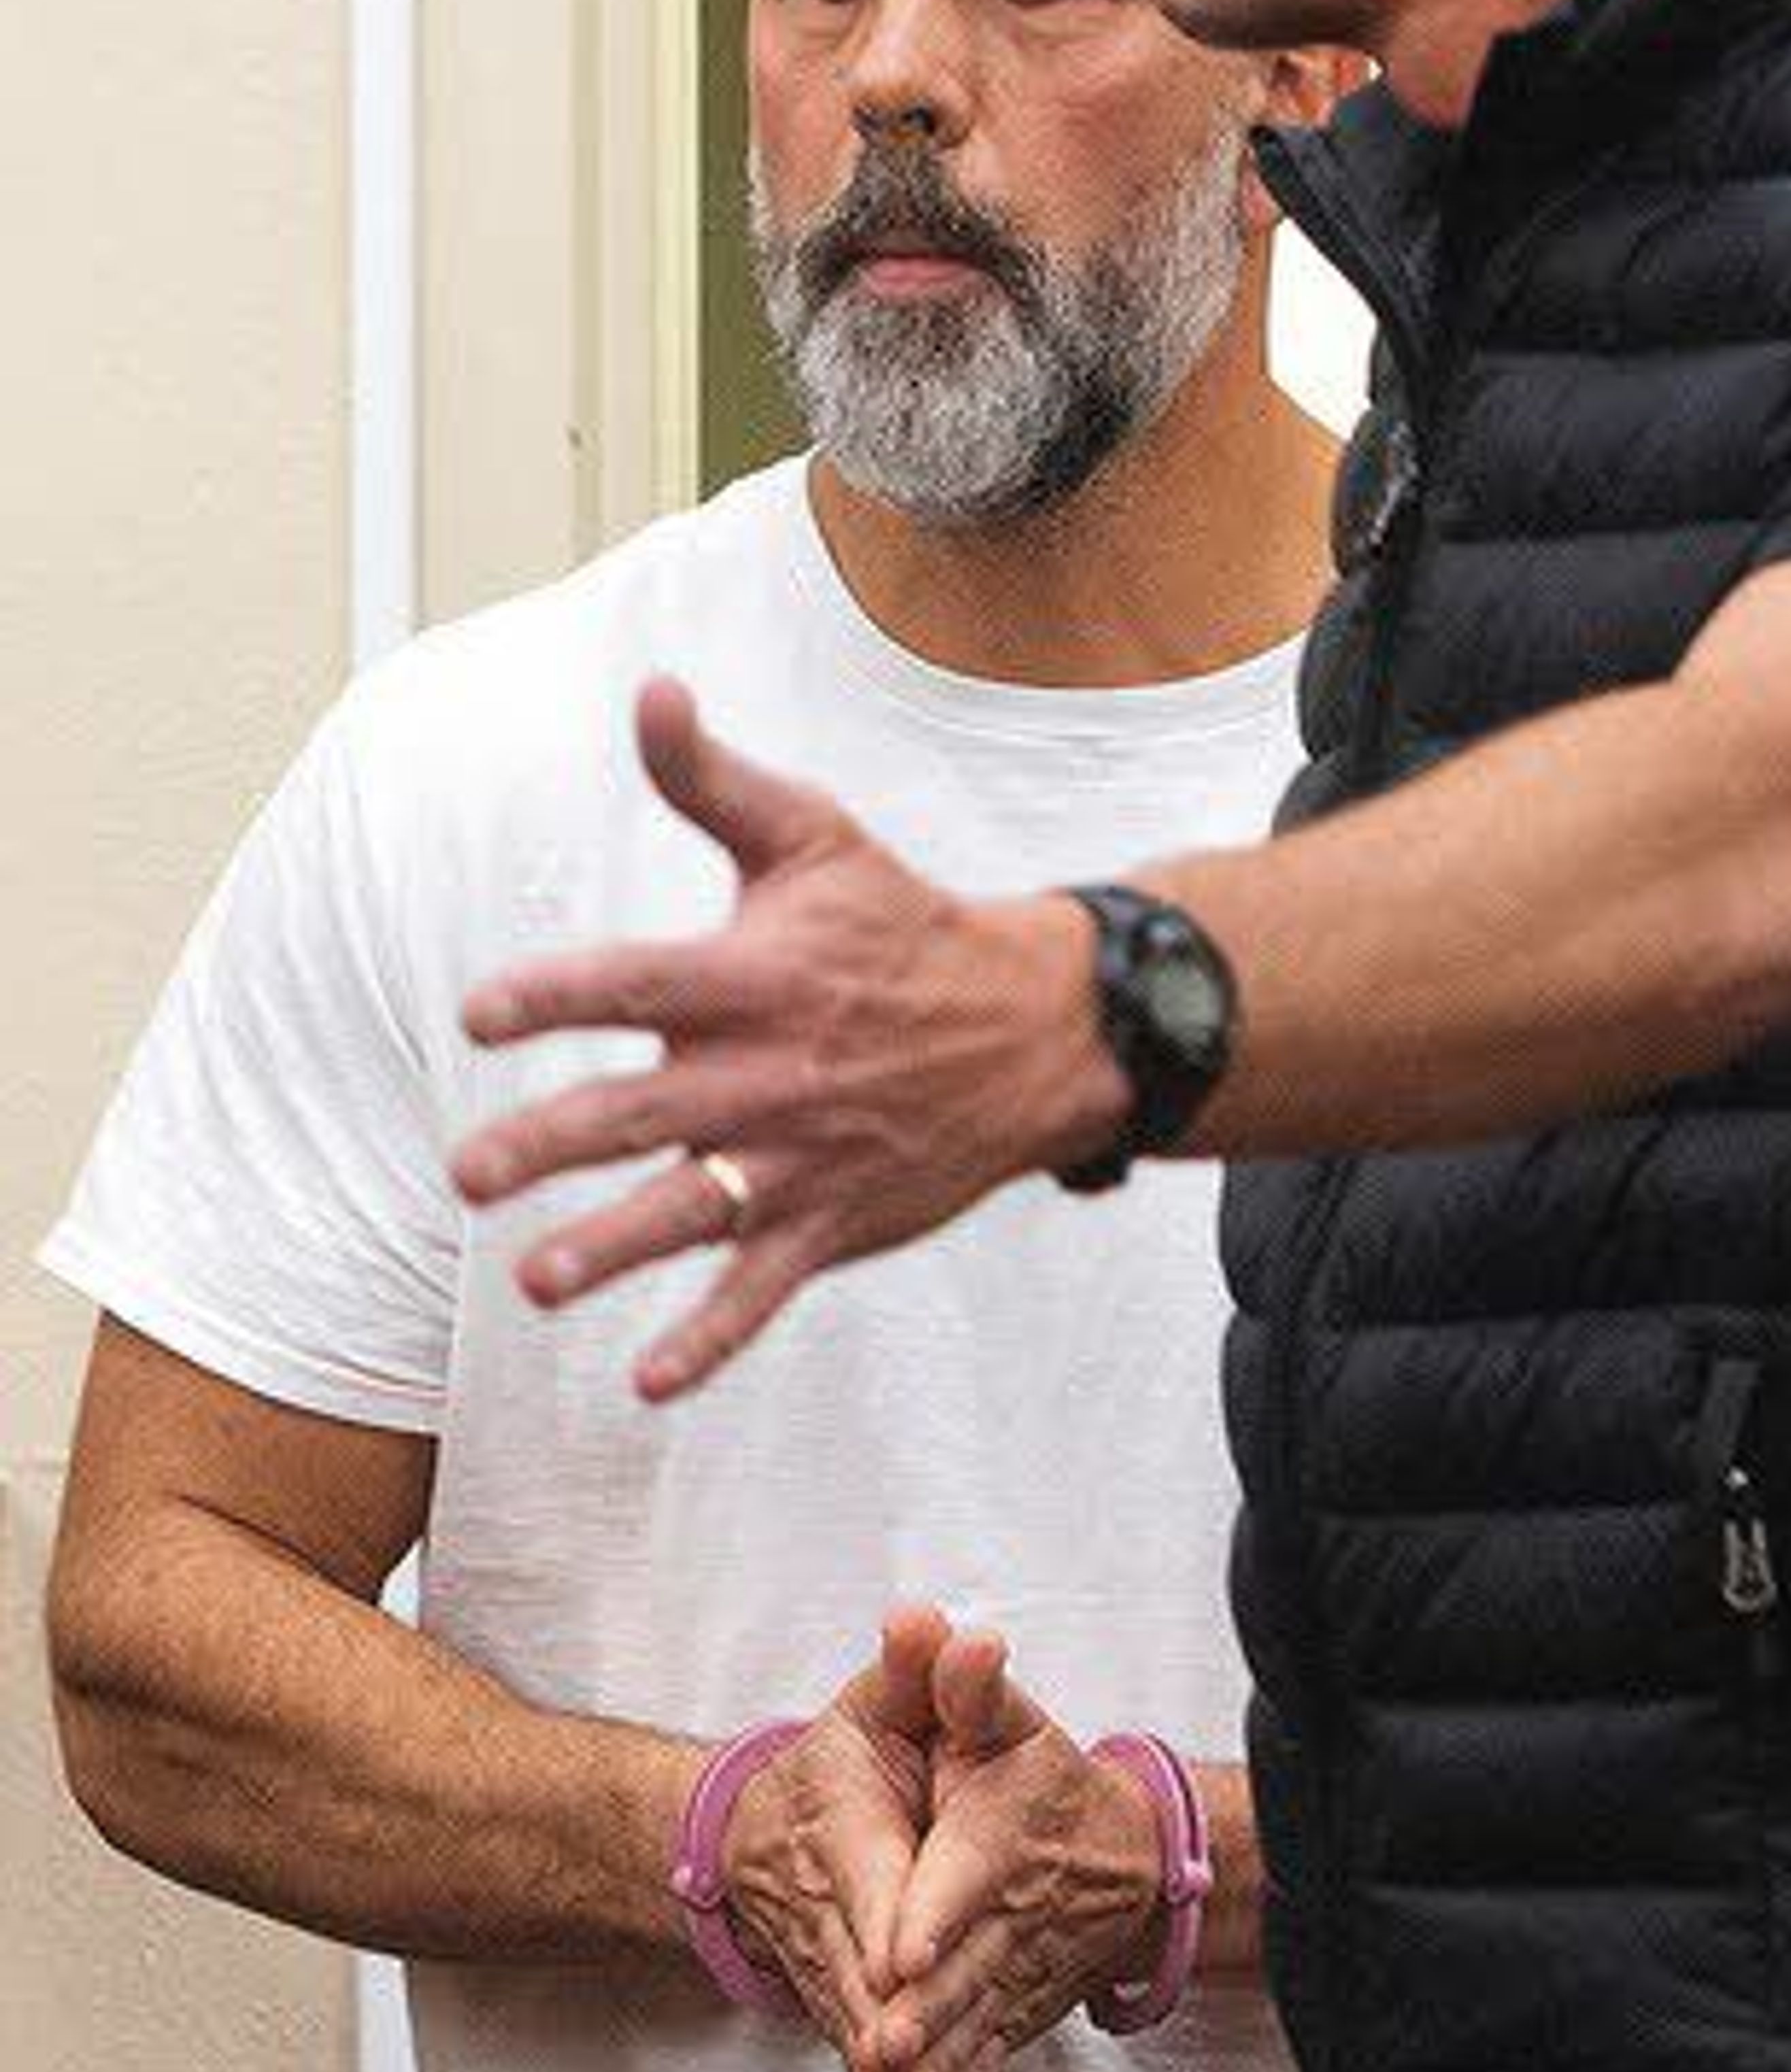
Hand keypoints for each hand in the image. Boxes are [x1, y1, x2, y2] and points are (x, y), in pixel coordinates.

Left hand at [449, 679, 1121, 1395]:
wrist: (1041, 1028)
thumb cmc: (900, 924)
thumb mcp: (815, 836)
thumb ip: (712, 779)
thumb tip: (649, 689)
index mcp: (757, 974)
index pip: (639, 983)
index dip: (558, 992)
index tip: (478, 1011)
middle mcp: (772, 1071)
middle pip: (644, 1111)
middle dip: (551, 1144)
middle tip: (468, 1172)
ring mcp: (805, 1157)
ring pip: (693, 1213)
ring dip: (612, 1250)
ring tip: (535, 1280)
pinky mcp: (834, 1222)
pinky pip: (764, 1291)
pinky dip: (712, 1340)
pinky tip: (649, 1381)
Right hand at [712, 1607, 944, 2071]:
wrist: (751, 1833)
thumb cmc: (836, 1760)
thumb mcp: (877, 1702)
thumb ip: (913, 1669)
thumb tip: (926, 1619)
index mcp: (840, 1823)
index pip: (863, 1872)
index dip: (885, 1912)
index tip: (904, 1956)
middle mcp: (826, 1901)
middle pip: (855, 1960)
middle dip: (883, 2009)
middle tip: (907, 2060)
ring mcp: (824, 1958)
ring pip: (853, 2015)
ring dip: (881, 2063)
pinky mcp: (834, 1998)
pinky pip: (857, 2042)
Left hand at [870, 1626, 1163, 2071]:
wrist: (1126, 1857)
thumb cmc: (1045, 1781)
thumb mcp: (1007, 1721)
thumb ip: (967, 1685)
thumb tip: (953, 1633)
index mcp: (1000, 1838)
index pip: (966, 1874)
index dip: (935, 1910)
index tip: (903, 1952)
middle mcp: (1012, 1914)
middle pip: (967, 1962)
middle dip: (928, 2007)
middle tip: (883, 2045)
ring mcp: (1017, 1974)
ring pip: (974, 2022)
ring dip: (937, 2063)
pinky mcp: (1016, 2014)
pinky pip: (987, 2058)